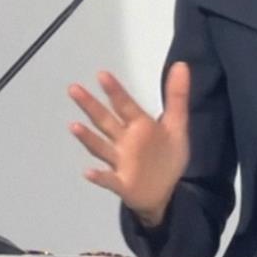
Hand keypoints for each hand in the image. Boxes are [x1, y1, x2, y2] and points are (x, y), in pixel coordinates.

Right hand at [67, 63, 190, 227]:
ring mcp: (120, 162)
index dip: (115, 91)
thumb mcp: (176, 125)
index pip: (124, 105)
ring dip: (88, 138)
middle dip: (90, 106)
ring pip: (101, 147)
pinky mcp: (122, 183)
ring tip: (74, 126)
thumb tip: (182, 64)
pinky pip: (108, 179)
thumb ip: (177, 96)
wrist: (165, 192)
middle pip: (105, 121)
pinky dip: (99, 177)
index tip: (102, 74)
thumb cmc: (165, 157)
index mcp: (138, 126)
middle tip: (74, 89)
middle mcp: (124, 141)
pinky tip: (88, 172)